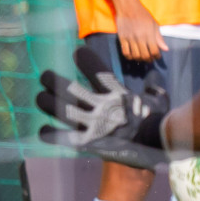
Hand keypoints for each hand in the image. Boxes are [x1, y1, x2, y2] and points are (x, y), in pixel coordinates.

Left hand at [37, 45, 170, 168]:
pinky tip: (43, 130)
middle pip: (69, 89)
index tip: (77, 53)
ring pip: (61, 110)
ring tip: (41, 97)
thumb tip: (154, 76)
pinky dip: (50, 134)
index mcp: (117, 93)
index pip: (97, 71)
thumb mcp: (158, 100)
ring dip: (47, 102)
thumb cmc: (156, 121)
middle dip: (53, 80)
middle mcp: (101, 106)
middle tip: (45, 76)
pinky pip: (63, 137)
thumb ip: (153, 87)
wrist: (153, 147)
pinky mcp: (88, 142)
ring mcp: (93, 124)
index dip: (85, 59)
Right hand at [115, 2, 166, 61]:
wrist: (128, 7)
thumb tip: (165, 49)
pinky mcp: (122, 38)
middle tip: (150, 58)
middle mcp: (139, 38)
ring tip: (142, 57)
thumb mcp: (154, 24)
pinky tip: (133, 55)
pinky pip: (125, 52)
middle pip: (145, 56)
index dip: (157, 56)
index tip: (157, 56)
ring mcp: (130, 39)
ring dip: (139, 59)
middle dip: (149, 59)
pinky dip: (129, 57)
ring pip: (135, 56)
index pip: (154, 51)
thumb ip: (159, 38)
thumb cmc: (143, 15)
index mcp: (149, 34)